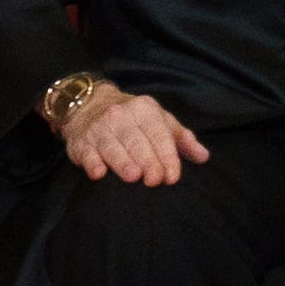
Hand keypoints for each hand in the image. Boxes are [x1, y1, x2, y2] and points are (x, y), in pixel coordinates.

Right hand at [60, 87, 206, 187]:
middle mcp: (121, 116)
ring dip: (122, 162)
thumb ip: (182, 139)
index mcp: (145, 110)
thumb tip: (203, 156)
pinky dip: (92, 162)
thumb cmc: (134, 119)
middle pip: (136, 141)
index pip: (159, 134)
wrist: (89, 104)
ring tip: (133, 176)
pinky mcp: (81, 141)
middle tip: (155, 181)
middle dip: (147, 161)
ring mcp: (99, 128)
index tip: (172, 176)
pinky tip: (98, 173)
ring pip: (112, 146)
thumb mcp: (160, 121)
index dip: (167, 156)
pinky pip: (87, 152)